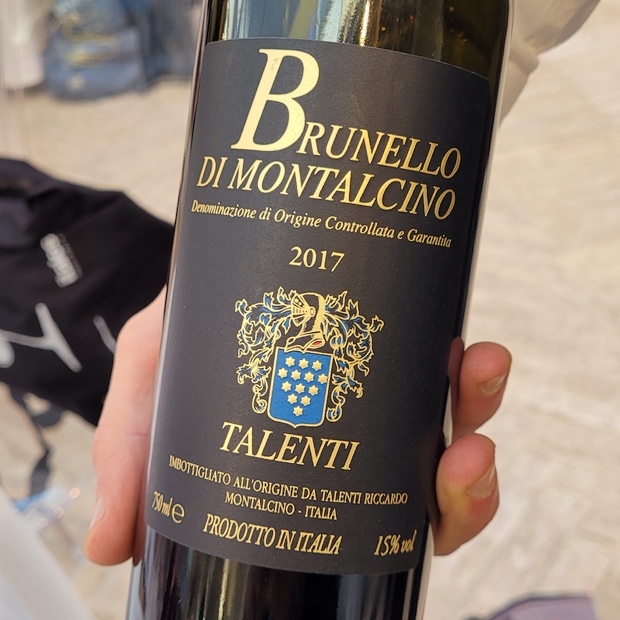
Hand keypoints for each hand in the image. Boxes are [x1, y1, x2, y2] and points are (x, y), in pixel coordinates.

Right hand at [84, 291, 510, 564]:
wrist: (206, 270)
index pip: (372, 520)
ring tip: (474, 372)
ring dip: (480, 407)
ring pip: (458, 418)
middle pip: (432, 479)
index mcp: (310, 464)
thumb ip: (134, 462)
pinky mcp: (398, 336)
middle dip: (462, 480)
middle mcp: (357, 433)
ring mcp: (385, 385)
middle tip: (461, 458)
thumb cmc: (185, 341)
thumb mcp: (151, 394)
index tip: (426, 521)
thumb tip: (108, 547)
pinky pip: (455, 364)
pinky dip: (476, 369)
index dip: (411, 529)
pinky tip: (475, 350)